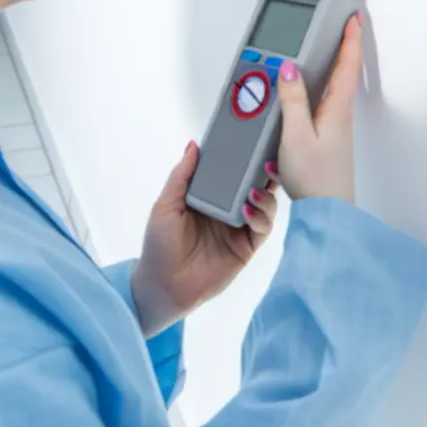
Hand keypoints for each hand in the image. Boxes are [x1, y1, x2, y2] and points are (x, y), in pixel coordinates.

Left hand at [129, 144, 278, 337]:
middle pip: (255, 185)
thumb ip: (182, 176)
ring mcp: (240, 228)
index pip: (232, 172)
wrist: (164, 285)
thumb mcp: (166, 205)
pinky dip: (260, 217)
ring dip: (265, 194)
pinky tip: (247, 210)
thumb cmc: (160, 244)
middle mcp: (228, 209)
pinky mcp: (247, 247)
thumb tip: (193, 145)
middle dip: (265, 173)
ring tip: (254, 190)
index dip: (244, 158)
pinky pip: (263, 228)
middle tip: (267, 161)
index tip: (253, 141)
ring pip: (265, 205)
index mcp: (210, 196)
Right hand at [275, 12, 362, 202]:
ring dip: (329, 68)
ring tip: (321, 50)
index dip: (351, 39)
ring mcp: (334, 129)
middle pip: (343, 74)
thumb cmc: (316, 180)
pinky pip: (322, 105)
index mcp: (336, 110)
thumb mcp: (296, 136)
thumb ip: (292, 100)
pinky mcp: (326, 141)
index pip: (348, 66)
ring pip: (332, 90)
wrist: (327, 214)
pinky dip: (316, 90)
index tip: (354, 17)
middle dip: (342, 48)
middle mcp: (339, 117)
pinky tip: (304, 93)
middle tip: (341, 26)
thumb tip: (289, 69)